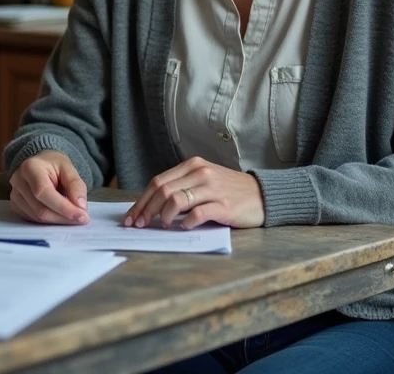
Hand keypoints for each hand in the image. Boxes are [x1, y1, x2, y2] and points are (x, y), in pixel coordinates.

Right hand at [9, 151, 89, 224]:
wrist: (40, 164)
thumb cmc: (54, 165)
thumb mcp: (69, 168)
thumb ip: (76, 186)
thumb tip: (80, 206)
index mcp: (30, 167)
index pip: (44, 193)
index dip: (63, 207)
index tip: (82, 216)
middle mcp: (18, 181)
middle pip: (40, 209)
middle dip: (63, 217)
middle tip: (82, 219)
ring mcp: (14, 195)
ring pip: (37, 217)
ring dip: (58, 221)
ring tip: (72, 216)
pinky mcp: (15, 206)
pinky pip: (33, 219)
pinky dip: (49, 221)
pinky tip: (59, 215)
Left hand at [124, 157, 264, 229]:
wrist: (262, 195)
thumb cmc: (229, 191)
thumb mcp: (204, 181)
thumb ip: (182, 188)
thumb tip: (152, 206)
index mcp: (193, 165)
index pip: (158, 182)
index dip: (141, 201)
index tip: (132, 216)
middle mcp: (200, 173)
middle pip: (162, 191)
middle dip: (146, 210)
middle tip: (139, 225)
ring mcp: (212, 188)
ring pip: (175, 200)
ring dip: (162, 216)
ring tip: (162, 226)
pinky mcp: (223, 205)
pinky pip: (197, 214)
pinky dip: (186, 223)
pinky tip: (184, 227)